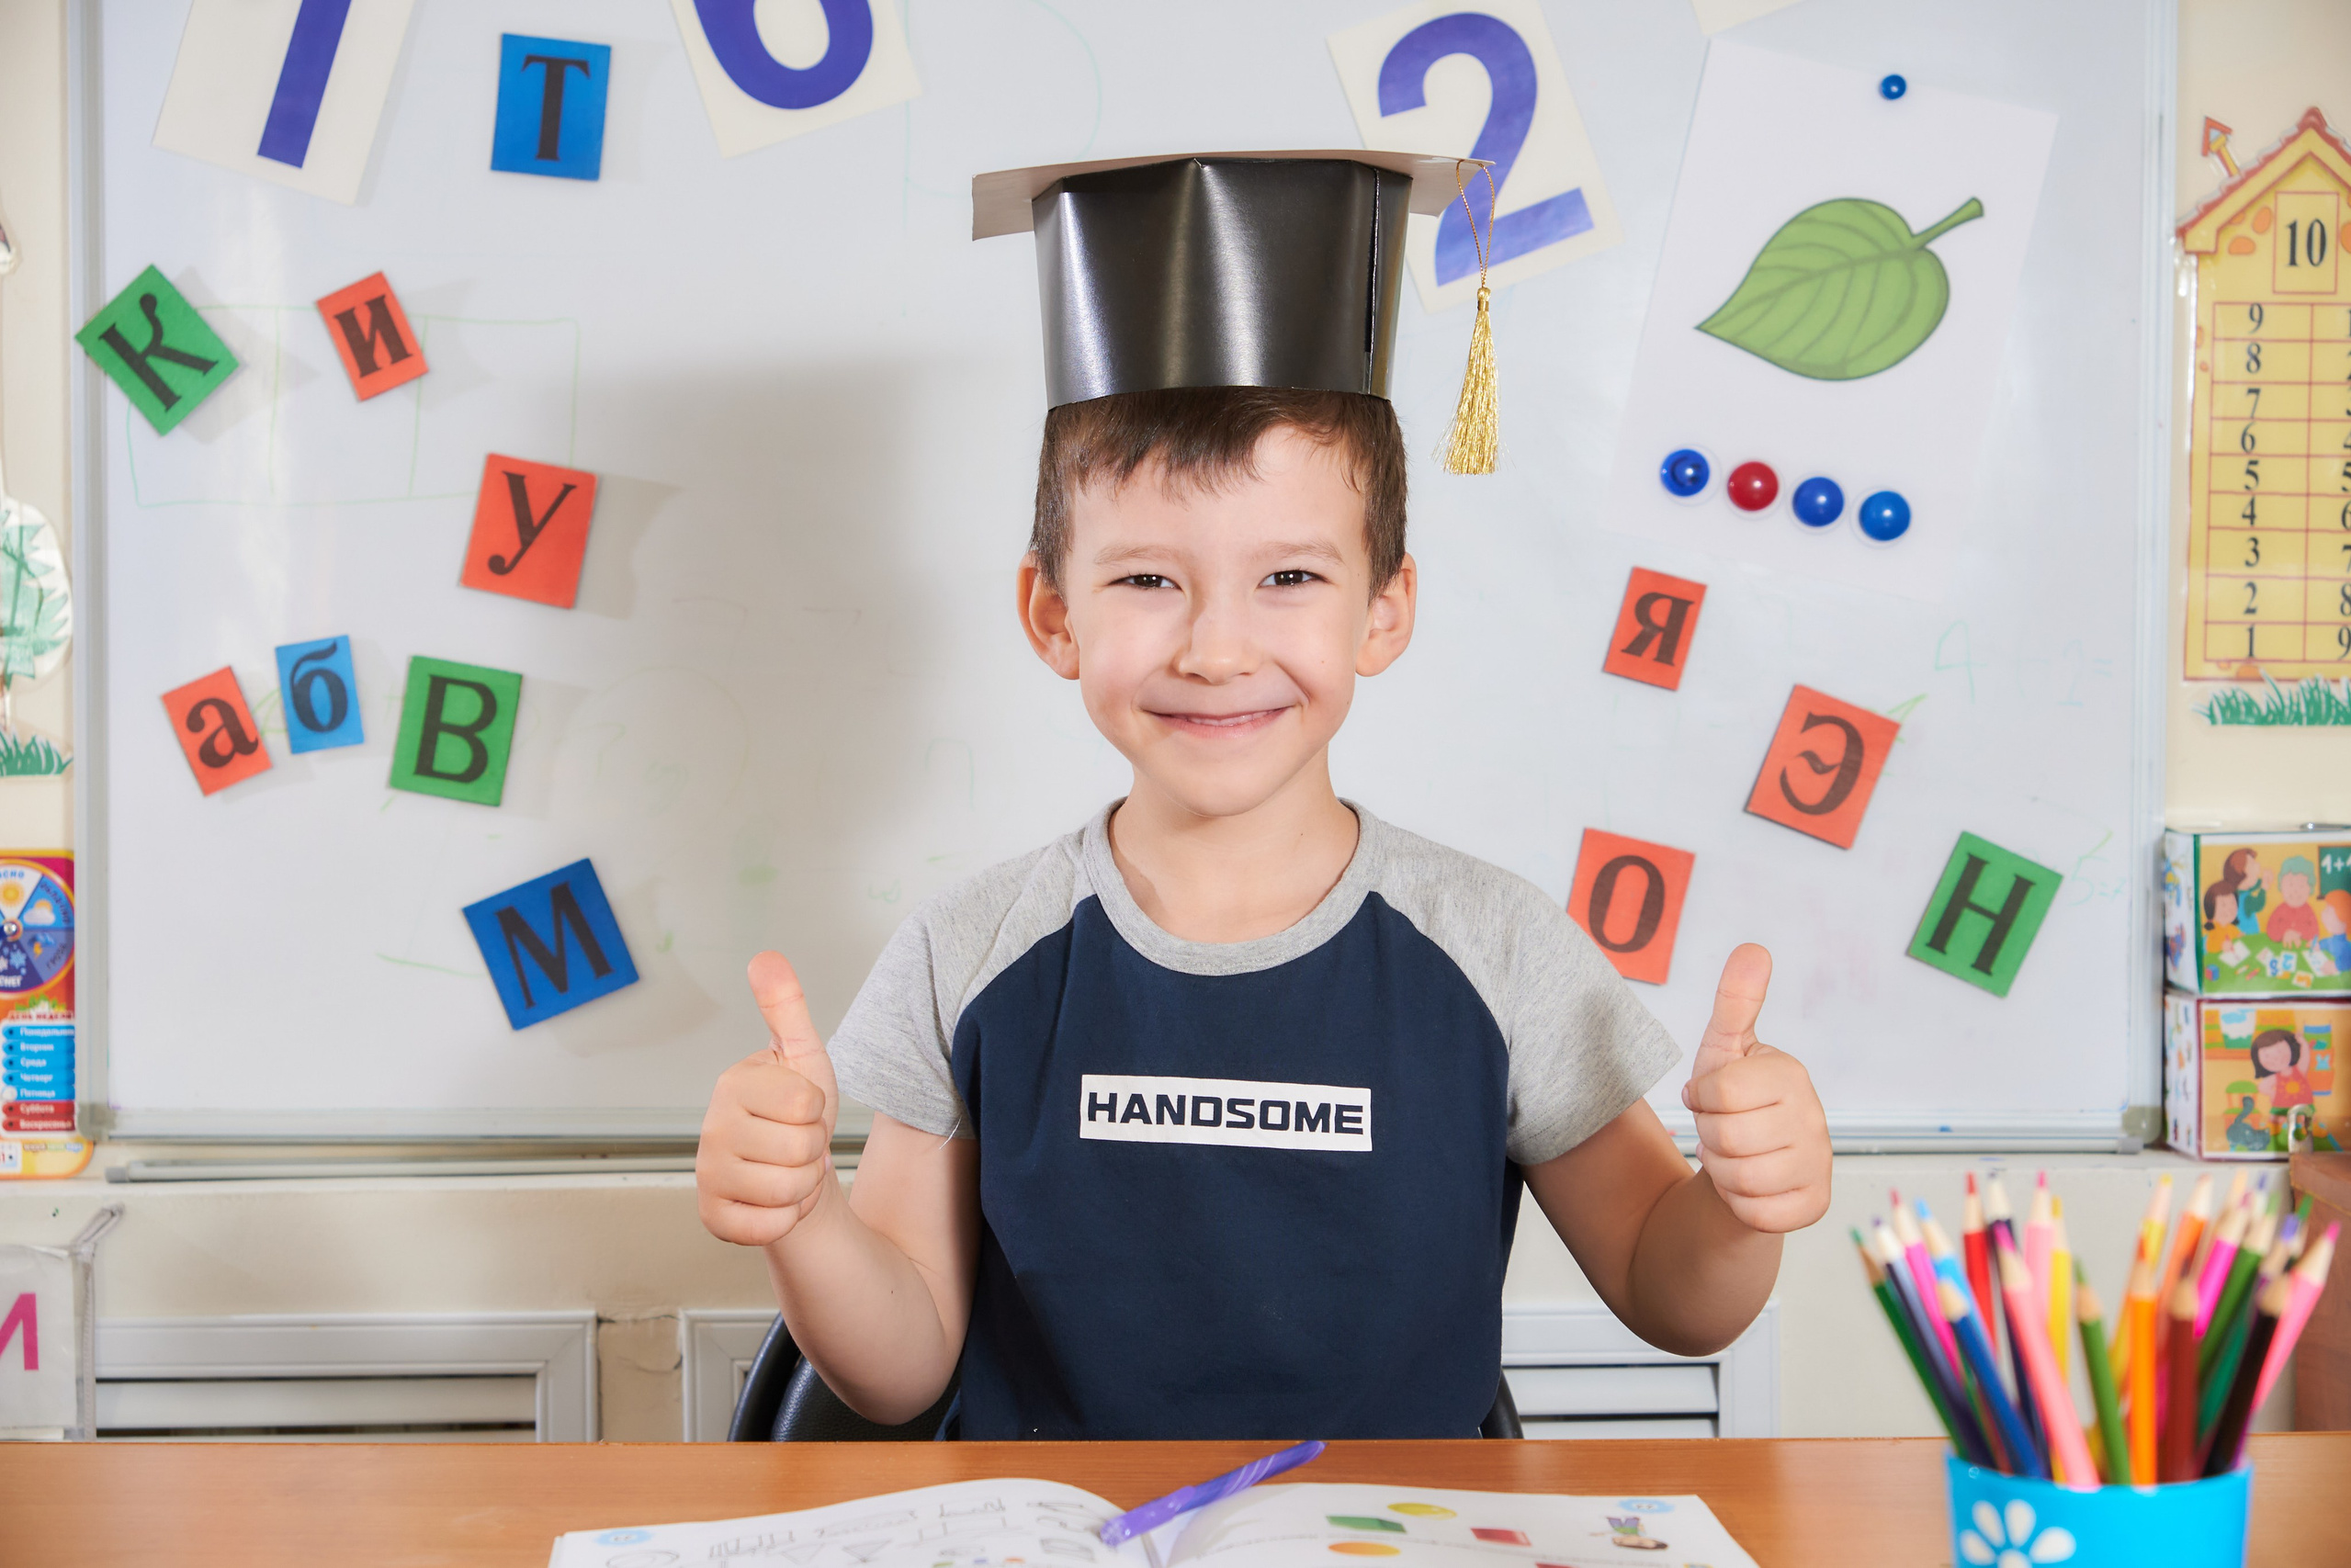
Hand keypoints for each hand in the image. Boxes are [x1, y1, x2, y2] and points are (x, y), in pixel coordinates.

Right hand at [696, 952, 841, 1247]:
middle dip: (813, 1151)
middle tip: (796, 1144)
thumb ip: (786, 1006)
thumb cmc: (799, 1116)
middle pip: (800, 1150)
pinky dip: (785, 1219)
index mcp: (733, 1084)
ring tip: (788, 1170)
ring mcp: (708, 1175)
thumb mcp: (803, 1056)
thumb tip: (765, 957)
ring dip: (803, 1185)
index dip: (817, 1111)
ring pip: (789, 1190)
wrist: (793, 1174)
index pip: (806, 1105)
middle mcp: (711, 1129)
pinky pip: (769, 1227)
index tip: (802, 1111)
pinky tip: (773, 1201)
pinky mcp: (713, 1217)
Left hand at [1679, 944, 1829, 1233]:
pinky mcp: (1814, 1204)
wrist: (1746, 1166)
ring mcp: (1818, 1163)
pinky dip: (1739, 1204)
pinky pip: (1756, 1212)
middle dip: (1708, 1137)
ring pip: (1738, 1177)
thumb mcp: (1723, 1051)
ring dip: (1721, 1171)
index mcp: (1789, 1074)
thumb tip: (1753, 948)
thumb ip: (1735, 1002)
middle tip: (1721, 1131)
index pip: (1718, 1092)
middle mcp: (1813, 1117)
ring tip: (1733, 1157)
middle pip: (1724, 1136)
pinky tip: (1750, 1187)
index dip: (1701, 1098)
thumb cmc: (1731, 1104)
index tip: (1711, 1098)